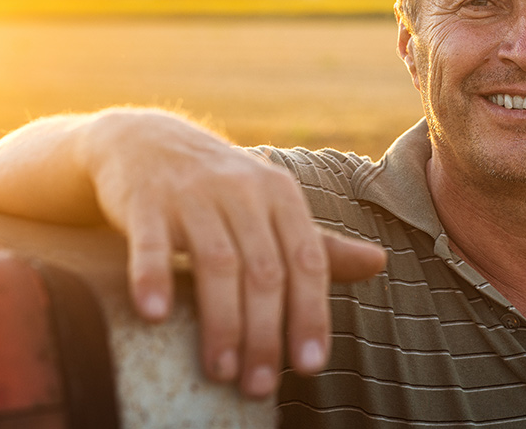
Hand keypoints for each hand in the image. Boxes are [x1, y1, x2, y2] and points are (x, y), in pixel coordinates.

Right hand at [82, 109, 385, 397]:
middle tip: (259, 385)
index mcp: (282, 196)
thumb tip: (380, 263)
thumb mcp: (273, 206)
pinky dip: (154, 277)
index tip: (310, 365)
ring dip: (221, 322)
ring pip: (216, 263)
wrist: (145, 140)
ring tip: (220, 371)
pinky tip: (155, 316)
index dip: (311, 315)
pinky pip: (152, 242)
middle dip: (265, 334)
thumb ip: (319, 244)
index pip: (307, 262)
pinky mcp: (146, 199)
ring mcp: (193, 193)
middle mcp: (243, 190)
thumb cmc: (220, 188)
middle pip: (264, 271)